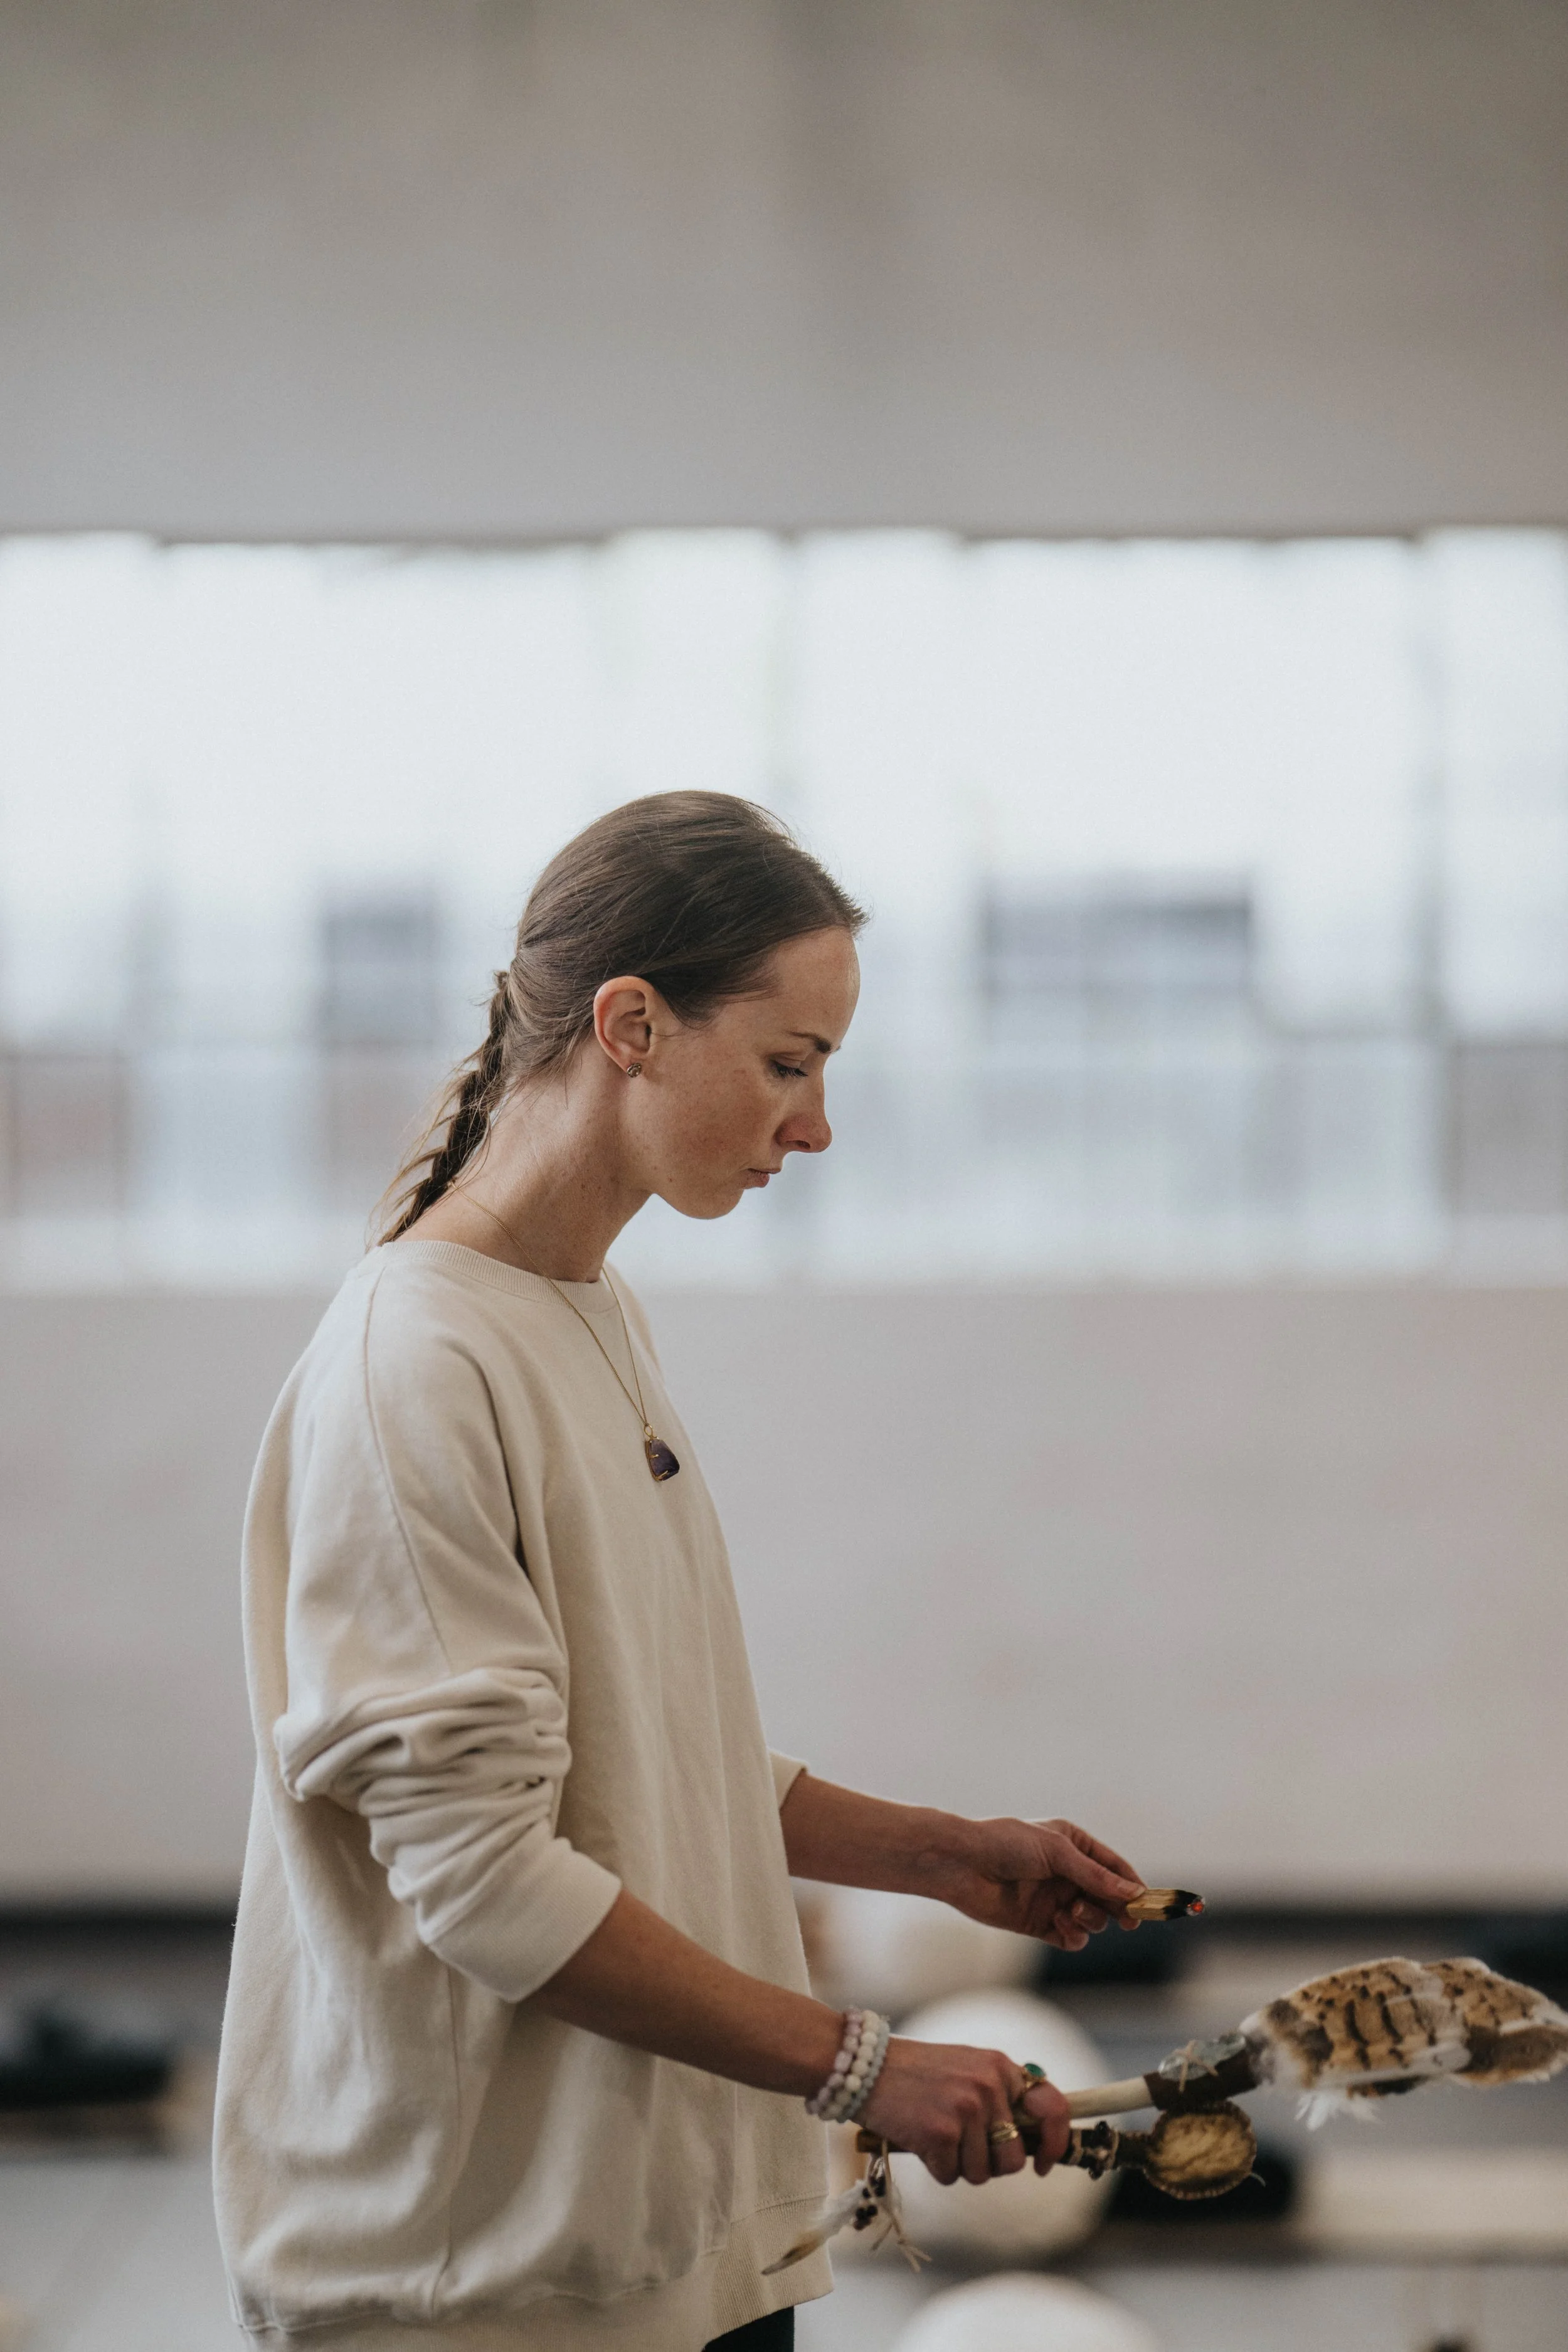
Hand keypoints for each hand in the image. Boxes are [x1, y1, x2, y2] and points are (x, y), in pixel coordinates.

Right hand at [858, 2035, 1070, 2184]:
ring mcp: (967, 2109)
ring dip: (959, 2166)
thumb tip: (1031, 2144)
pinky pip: (951, 2176)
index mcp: (1000, 2067)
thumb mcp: (966, 2069)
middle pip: (1013, 2158)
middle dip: (990, 2163)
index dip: (1056, 2142)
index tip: (1044, 2163)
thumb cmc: (915, 2073)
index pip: (1053, 2107)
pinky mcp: (942, 2133)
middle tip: (961, 2146)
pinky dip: (935, 2167)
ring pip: (982, 2173)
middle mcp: (989, 2086)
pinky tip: (918, 2139)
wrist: (862, 2066)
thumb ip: (999, 2096)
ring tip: (935, 2135)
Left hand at [932, 1817, 1144, 1951]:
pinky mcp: (1040, 1924)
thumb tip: (1133, 1891)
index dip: (1133, 1884)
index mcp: (1073, 1845)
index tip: (1149, 1903)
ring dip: (1090, 1920)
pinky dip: (1073, 1935)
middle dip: (1118, 1908)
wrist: (963, 1865)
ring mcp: (1055, 1900)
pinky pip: (1071, 1938)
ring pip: (1092, 1919)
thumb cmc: (1006, 1844)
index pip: (1113, 1867)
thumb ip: (1095, 1875)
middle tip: (1128, 1920)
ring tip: (1072, 1912)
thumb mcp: (1057, 1853)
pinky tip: (1061, 1925)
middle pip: (1108, 1897)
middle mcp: (1067, 1873)